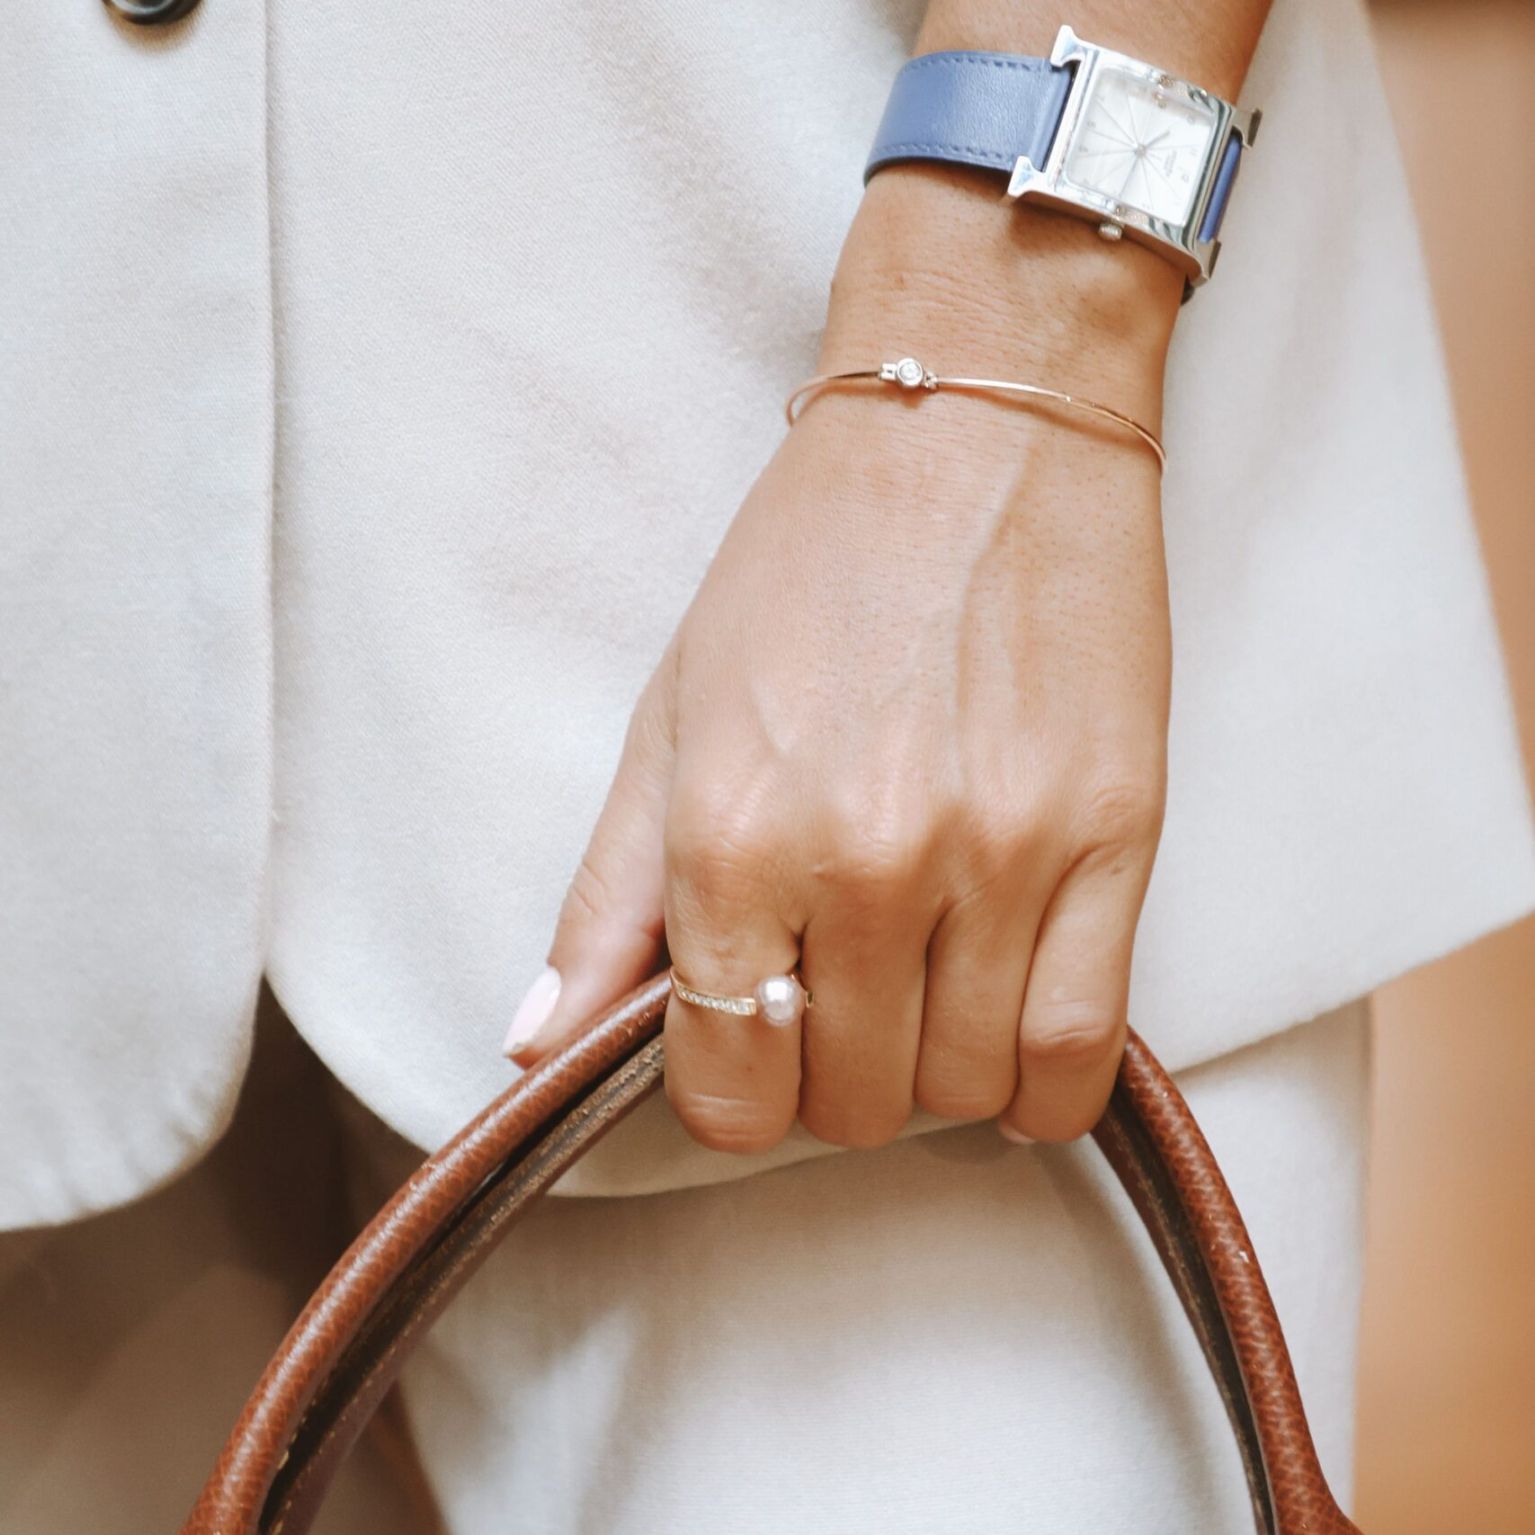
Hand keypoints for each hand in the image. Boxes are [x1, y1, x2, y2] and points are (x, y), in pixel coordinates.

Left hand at [505, 179, 1176, 1148]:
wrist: (978, 431)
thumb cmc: (808, 567)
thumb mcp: (671, 717)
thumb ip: (605, 901)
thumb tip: (537, 1049)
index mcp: (732, 834)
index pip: (728, 1081)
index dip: (732, 1095)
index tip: (752, 1052)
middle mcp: (866, 864)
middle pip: (849, 1100)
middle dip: (829, 1079)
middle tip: (839, 999)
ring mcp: (1002, 858)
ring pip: (964, 1091)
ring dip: (930, 1073)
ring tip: (924, 993)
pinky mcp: (1116, 839)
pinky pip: (1081, 1055)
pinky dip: (1039, 1086)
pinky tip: (1010, 1029)